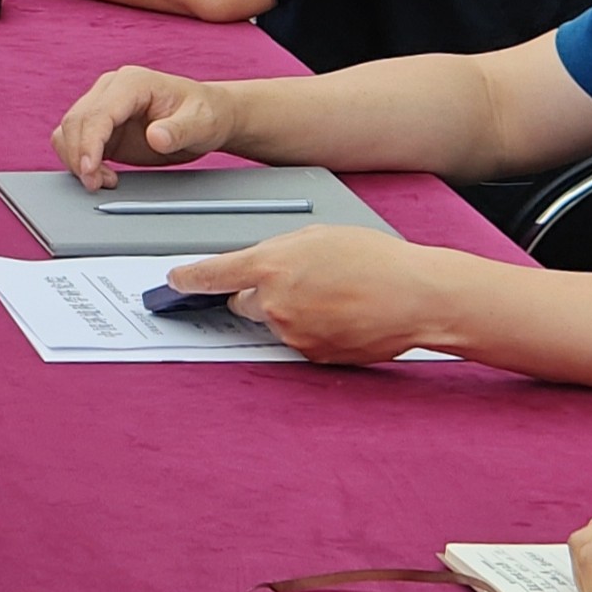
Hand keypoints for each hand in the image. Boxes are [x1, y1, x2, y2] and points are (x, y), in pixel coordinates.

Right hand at [49, 64, 240, 184]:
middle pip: (75, 121)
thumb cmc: (206, 113)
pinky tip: (101, 175)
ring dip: (76, 159)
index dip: (88, 143)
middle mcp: (111, 90)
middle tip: (96, 185)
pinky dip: (79, 161)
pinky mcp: (102, 128)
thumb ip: (179, 130)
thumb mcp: (202, 123)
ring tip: (102, 181)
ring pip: (68, 131)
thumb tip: (156, 137)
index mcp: (132, 83)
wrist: (208, 116)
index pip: (97, 113)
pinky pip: (75, 142)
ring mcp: (103, 107)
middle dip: (79, 156)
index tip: (89, 171)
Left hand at [161, 226, 434, 363]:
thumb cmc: (375, 259)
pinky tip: (341, 314)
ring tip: (331, 295)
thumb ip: (277, 251)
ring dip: (289, 310)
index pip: (212, 275)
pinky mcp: (313, 355)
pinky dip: (311, 329)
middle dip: (256, 294)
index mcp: (271, 266)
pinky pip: (298, 340)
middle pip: (242, 303)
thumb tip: (257, 265)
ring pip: (273, 322)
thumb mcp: (317, 236)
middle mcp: (275, 304)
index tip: (174, 281)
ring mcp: (293, 333)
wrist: (417, 297)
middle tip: (296, 281)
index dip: (188, 279)